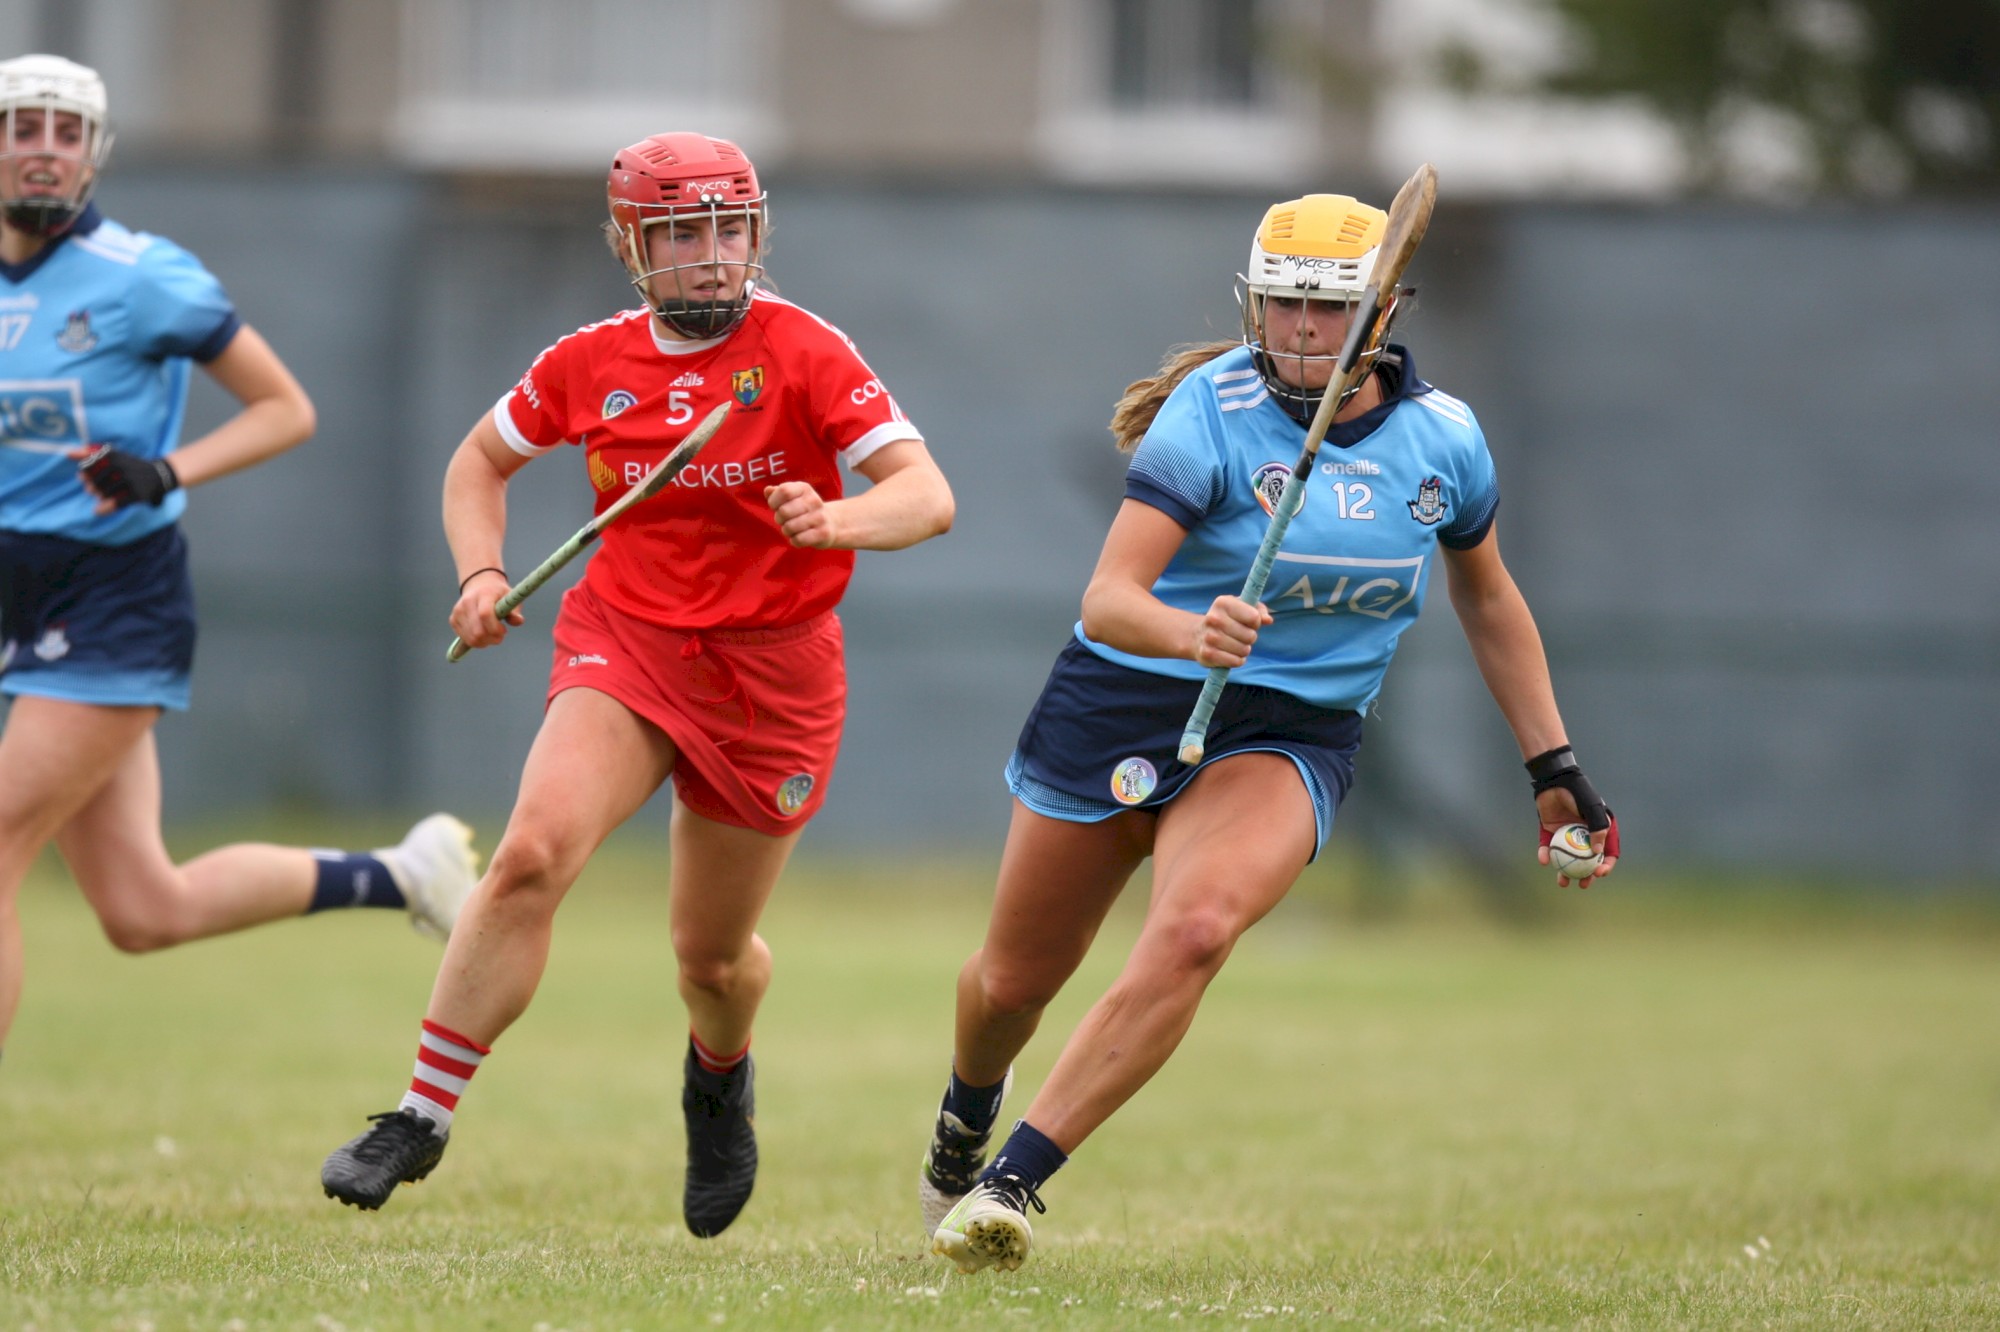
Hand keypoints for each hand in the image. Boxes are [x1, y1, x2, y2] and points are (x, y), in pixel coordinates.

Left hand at [75, 445, 178, 511]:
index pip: (86, 467)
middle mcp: (120, 466)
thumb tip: (67, 454)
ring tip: (100, 496)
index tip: (84, 477)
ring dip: (100, 497)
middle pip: (94, 482)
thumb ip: (88, 453)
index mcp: (112, 454)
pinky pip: (116, 503)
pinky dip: (106, 508)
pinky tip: (98, 511)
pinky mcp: (137, 494)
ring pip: (104, 493)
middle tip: (91, 490)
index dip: (84, 475)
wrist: (158, 475)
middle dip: (91, 487)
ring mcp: (129, 480)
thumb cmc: (129, 465)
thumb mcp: (112, 455)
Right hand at [448, 568, 522, 651]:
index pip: (485, 614)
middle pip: (477, 631)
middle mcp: (467, 602)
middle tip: (500, 635)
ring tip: (492, 635)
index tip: (504, 631)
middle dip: (492, 638)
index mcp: (483, 595)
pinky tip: (483, 633)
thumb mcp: (510, 597)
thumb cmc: (498, 594)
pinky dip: (477, 641)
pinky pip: (465, 639)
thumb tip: (518, 621)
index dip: (495, 628)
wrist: (480, 585)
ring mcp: (458, 612)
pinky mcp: (453, 620)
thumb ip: (515, 611)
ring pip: (471, 638)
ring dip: (485, 642)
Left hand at [766, 481, 837, 547]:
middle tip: (784, 520)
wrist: (831, 523)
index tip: (775, 507)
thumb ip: (777, 493)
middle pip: (784, 511)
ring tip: (792, 529)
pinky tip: (799, 537)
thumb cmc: (803, 510)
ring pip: (789, 527)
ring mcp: (820, 517)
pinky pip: (798, 540)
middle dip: (778, 518)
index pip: (784, 491)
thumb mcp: (791, 497)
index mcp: (804, 488)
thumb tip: (768, 490)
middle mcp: (814, 500)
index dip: (774, 501)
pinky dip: (794, 540)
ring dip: (786, 531)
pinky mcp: (823, 533)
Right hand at [1191, 595, 1270, 668]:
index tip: (1249, 622)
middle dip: (1250, 637)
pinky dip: (1237, 660)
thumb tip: (1268, 620)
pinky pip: (1236, 661)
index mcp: (1223, 603)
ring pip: (1244, 650)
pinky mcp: (1207, 654)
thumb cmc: (1227, 619)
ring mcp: (1209, 637)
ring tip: (1234, 644)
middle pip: (1250, 636)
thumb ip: (1259, 610)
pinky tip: (1230, 654)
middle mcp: (1214, 618)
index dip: (1256, 622)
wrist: (1198, 635)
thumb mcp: (1242, 607)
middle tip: (1240, 635)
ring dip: (1243, 649)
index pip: (1254, 617)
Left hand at [1526, 746, 1619, 887]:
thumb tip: (1598, 854)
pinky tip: (1544, 860)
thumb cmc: (1578, 793)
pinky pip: (1548, 845)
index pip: (1607, 852)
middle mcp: (1584, 833)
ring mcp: (1567, 833)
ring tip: (1562, 882)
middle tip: (1582, 884)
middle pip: (1587, 860)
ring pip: (1567, 857)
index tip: (1598, 873)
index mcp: (1599, 829)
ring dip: (1565, 871)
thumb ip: (1598, 830)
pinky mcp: (1550, 831)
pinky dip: (1546, 854)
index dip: (1605, 865)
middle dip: (1586, 875)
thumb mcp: (1593, 810)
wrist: (1554, 780)